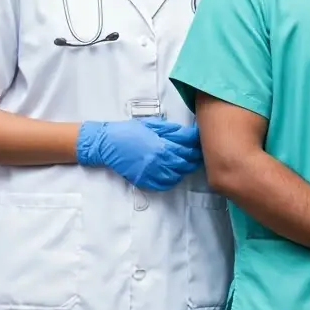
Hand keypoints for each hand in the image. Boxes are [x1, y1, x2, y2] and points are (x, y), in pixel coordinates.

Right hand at [75, 119, 202, 190]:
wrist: (108, 143)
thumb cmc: (129, 131)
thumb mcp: (153, 125)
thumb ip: (172, 131)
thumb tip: (188, 134)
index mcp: (163, 144)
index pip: (188, 147)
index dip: (197, 146)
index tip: (202, 144)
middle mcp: (159, 160)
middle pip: (186, 162)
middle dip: (194, 159)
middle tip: (198, 155)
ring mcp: (152, 171)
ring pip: (177, 175)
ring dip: (184, 170)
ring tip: (187, 164)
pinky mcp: (144, 180)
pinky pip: (164, 185)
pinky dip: (172, 181)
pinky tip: (173, 174)